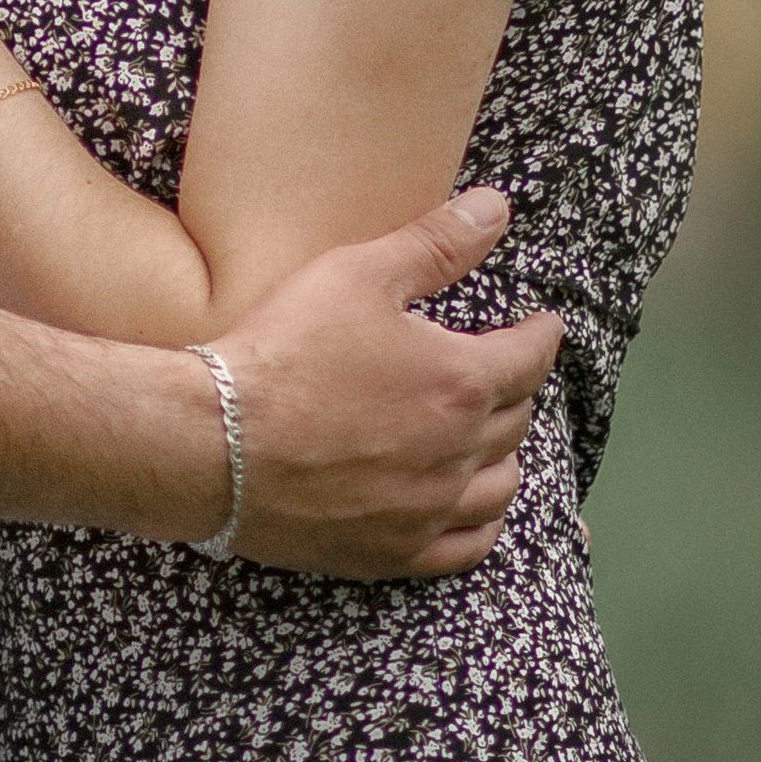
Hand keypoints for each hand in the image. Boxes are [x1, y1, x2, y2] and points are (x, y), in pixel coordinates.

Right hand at [209, 188, 563, 580]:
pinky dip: (482, 524)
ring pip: (500, 488)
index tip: (544, 325)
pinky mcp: (393, 552)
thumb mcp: (359, 275)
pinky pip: (466, 548)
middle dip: (516, 389)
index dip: (541, 336)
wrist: (217, 444)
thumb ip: (435, 244)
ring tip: (493, 437)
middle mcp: (457, 452)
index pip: (529, 358)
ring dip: (505, 456)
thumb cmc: (286, 353)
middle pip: (515, 421)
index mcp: (459, 382)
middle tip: (505, 370)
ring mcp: (427, 510)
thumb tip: (496, 209)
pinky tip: (473, 509)